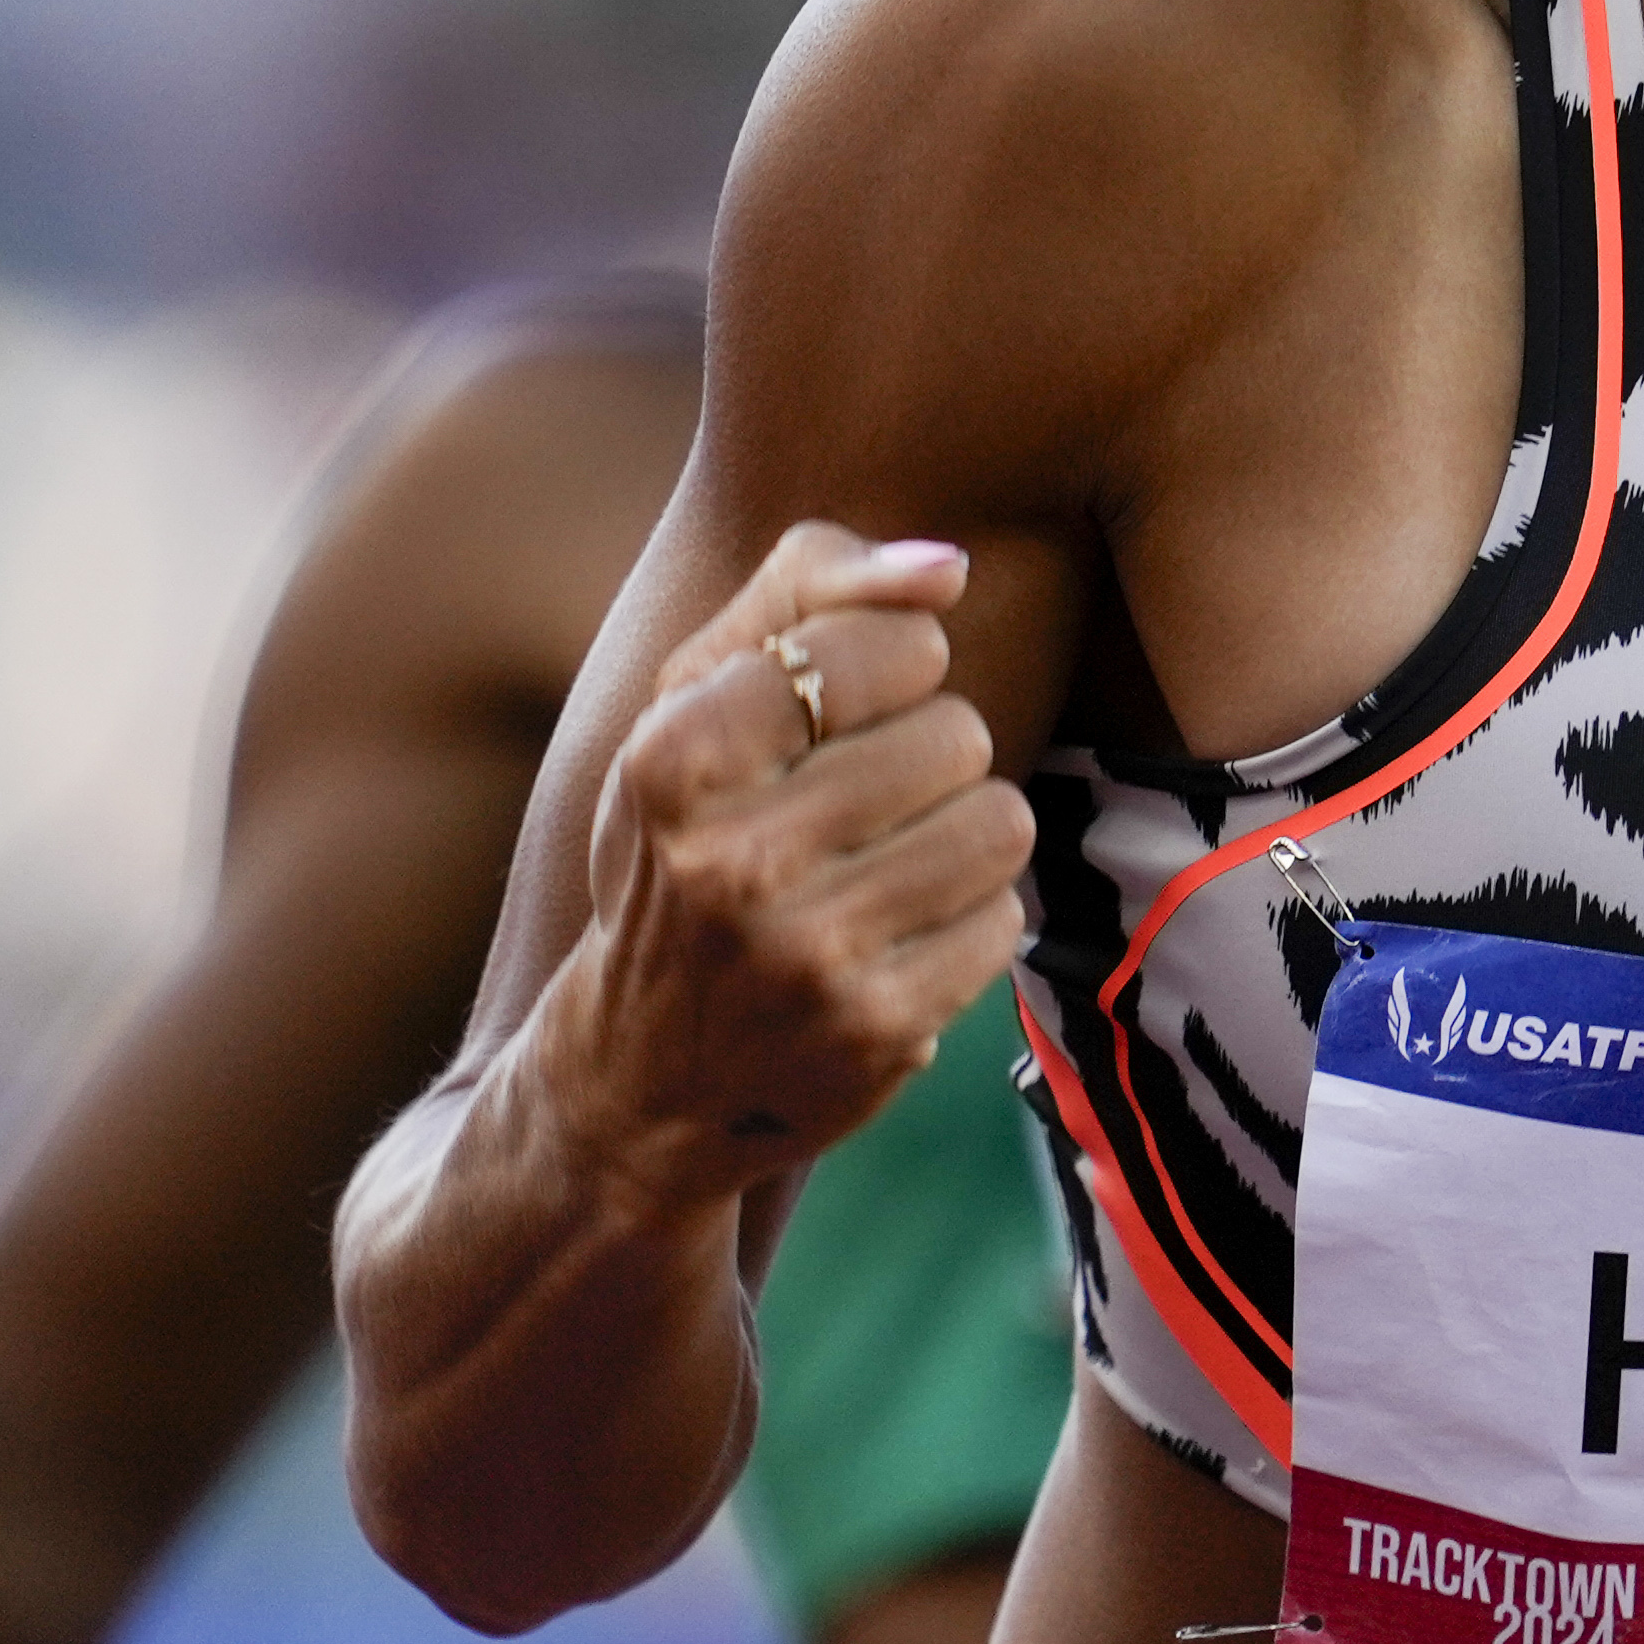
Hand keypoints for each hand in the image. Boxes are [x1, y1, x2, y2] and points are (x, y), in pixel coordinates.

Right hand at [526, 523, 1034, 1216]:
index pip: (887, 646)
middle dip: (930, 753)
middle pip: (958, 734)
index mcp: (674, 760)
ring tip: (887, 858)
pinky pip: (1006, 918)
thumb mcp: (693, 705)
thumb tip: (947, 567)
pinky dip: (968, 918)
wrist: (637, 1075)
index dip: (898, 661)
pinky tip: (894, 934)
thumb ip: (808, 592)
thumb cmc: (682, 849)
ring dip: (961, 832)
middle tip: (862, 799)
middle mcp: (733, 863)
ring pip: (1001, 822)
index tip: (848, 704)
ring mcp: (809, 958)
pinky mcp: (880, 1032)